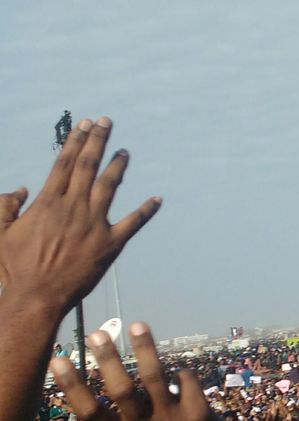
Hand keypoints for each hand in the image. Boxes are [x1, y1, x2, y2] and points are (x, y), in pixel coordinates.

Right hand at [0, 117, 159, 308]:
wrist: (37, 294)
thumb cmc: (15, 267)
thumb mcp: (0, 233)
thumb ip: (6, 207)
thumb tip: (20, 189)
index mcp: (48, 202)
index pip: (64, 163)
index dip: (75, 142)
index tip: (83, 125)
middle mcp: (73, 207)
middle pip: (88, 166)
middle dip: (97, 141)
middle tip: (106, 122)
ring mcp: (93, 224)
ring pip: (109, 186)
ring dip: (118, 166)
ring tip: (125, 151)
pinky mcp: (110, 243)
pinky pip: (133, 223)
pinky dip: (147, 210)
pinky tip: (158, 199)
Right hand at [50, 324, 234, 420]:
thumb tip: (83, 389)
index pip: (89, 411)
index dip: (73, 386)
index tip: (58, 360)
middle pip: (121, 390)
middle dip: (108, 360)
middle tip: (97, 333)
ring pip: (155, 378)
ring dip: (145, 349)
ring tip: (137, 325)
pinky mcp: (198, 415)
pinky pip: (185, 380)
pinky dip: (180, 372)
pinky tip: (177, 373)